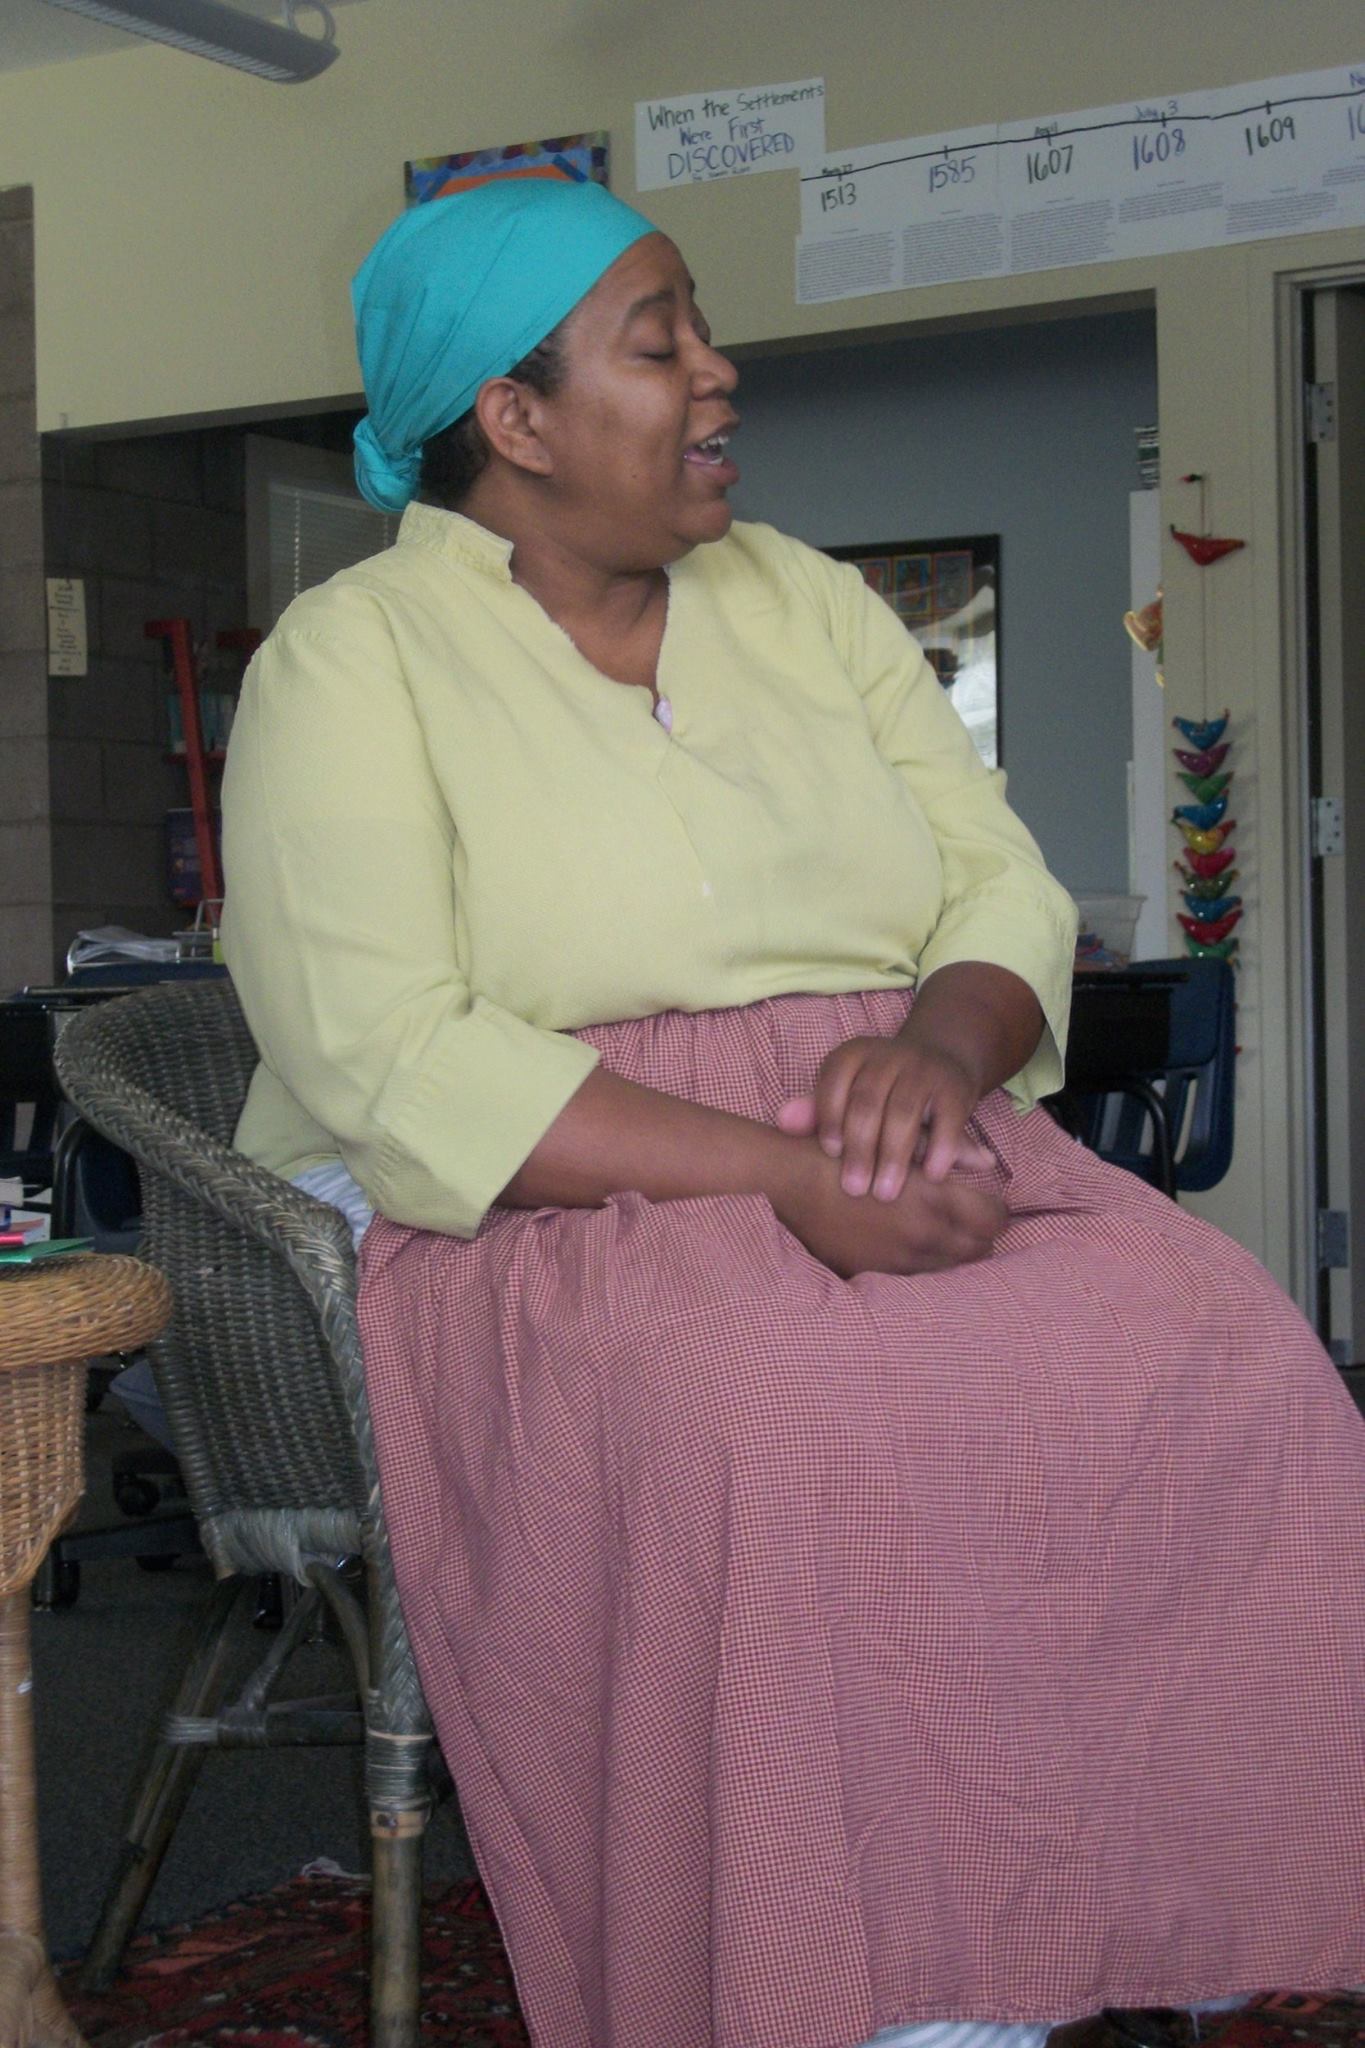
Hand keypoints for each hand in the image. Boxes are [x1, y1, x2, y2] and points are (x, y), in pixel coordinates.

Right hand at [771, 1138, 1004, 1278]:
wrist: (785, 1184)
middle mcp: (923, 1238)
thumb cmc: (844, 1151)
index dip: (994, 1208)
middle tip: (964, 1215)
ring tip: (935, 1228)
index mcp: (934, 1202)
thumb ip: (948, 1151)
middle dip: (977, 1232)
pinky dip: (920, 1261)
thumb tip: (988, 1160)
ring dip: (951, 1249)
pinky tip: (904, 1241)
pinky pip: (916, 1275)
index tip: (983, 1199)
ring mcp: (899, 1262)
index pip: (994, 1218)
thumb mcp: (899, 1142)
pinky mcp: (874, 1275)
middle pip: (979, 1248)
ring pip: (951, 1266)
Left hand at [775, 1032, 992, 1202]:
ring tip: (886, 1194)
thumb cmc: (879, 1092)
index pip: (834, 1084)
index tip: (829, 1154)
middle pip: (868, 1102)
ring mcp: (923, 1069)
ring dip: (895, 1157)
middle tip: (854, 1190)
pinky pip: (947, 1119)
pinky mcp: (954, 1087)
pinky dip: (940, 1149)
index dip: (830, 1118)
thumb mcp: (845, 1095)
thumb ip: (815, 1111)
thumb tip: (781, 1121)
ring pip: (905, 1112)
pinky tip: (931, 1178)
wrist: (939, 1063)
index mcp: (852, 1055)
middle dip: (861, 1149)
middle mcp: (887, 1056)